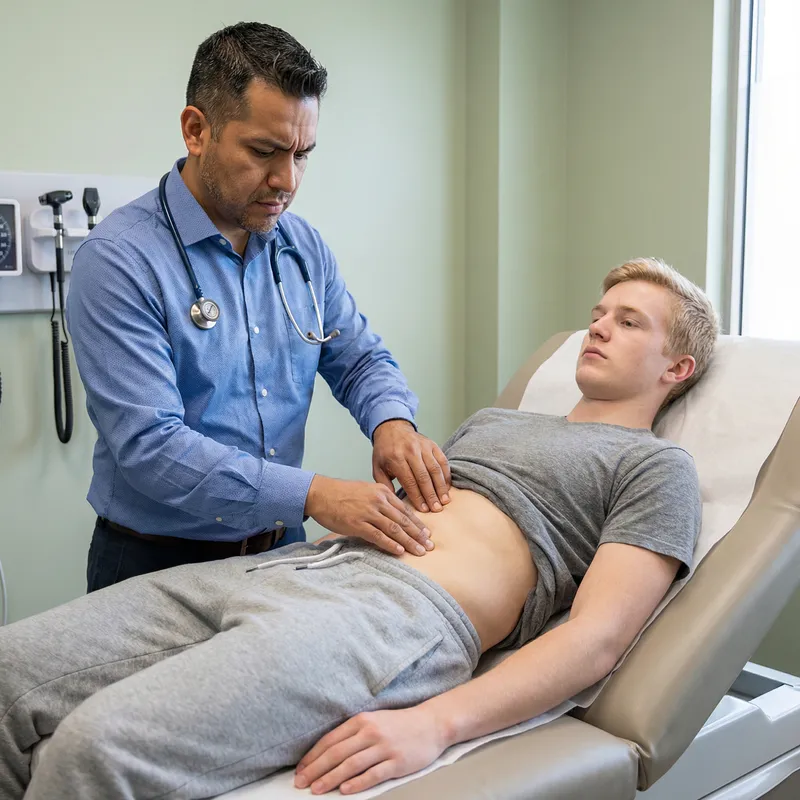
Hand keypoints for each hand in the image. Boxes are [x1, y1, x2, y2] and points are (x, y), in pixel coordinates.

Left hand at [294, 707, 449, 794]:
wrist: (431, 724)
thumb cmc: (400, 724)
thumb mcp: (374, 720)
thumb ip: (353, 734)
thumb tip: (327, 754)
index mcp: (362, 721)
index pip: (330, 740)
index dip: (313, 756)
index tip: (301, 769)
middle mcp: (371, 732)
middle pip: (336, 753)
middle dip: (315, 769)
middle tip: (301, 783)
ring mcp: (384, 747)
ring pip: (351, 765)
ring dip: (331, 778)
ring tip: (317, 790)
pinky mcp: (397, 762)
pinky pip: (373, 774)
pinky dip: (357, 784)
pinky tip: (345, 791)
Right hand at [304, 475, 433, 555]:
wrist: (321, 493)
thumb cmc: (342, 493)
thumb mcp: (367, 490)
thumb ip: (381, 501)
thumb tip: (395, 516)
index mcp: (382, 491)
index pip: (405, 509)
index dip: (417, 523)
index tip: (427, 534)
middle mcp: (379, 500)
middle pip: (403, 520)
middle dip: (418, 535)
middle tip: (429, 546)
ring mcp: (368, 512)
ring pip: (394, 529)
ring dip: (409, 542)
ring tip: (419, 551)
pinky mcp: (358, 523)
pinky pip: (378, 536)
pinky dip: (390, 544)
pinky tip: (399, 551)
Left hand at [372, 420, 450, 512]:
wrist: (392, 428)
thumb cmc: (384, 451)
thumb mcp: (378, 467)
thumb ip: (385, 485)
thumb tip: (395, 503)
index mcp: (396, 458)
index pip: (409, 481)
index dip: (418, 497)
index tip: (424, 510)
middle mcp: (411, 451)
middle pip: (424, 476)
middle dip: (431, 495)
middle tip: (436, 509)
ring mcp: (423, 447)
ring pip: (435, 469)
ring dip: (441, 487)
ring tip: (444, 501)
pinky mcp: (432, 444)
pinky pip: (442, 461)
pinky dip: (446, 475)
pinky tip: (447, 487)